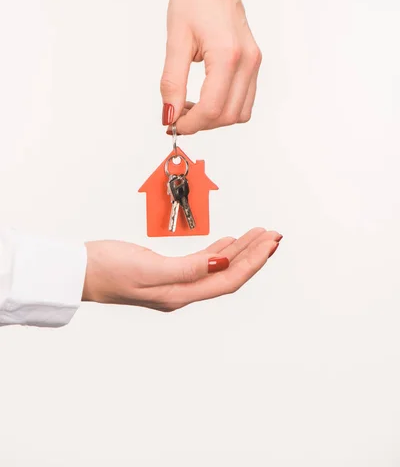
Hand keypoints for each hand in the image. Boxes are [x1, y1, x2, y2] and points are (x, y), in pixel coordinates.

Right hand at [83, 228, 280, 310]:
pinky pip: (202, 262)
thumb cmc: (106, 270)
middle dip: (254, 255)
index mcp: (180, 294)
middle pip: (228, 273)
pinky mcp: (166, 272)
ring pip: (218, 266)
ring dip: (240, 250)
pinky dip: (220, 250)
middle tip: (273, 236)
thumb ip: (187, 268)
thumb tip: (223, 262)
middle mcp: (182, 292)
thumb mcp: (147, 268)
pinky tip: (229, 241)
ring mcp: (175, 282)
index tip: (270, 243)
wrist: (79, 271)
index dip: (252, 262)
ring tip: (259, 235)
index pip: (228, 279)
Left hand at [161, 0, 261, 134]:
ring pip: (240, 112)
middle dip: (201, 123)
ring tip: (189, 106)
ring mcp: (254, 62)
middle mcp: (248, 61)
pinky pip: (245, 99)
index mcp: (228, 55)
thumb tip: (169, 115)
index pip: (213, 108)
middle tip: (176, 115)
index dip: (190, 124)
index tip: (171, 124)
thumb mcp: (176, 41)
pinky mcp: (254, 61)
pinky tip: (204, 96)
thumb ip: (172, 82)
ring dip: (215, 118)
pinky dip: (225, 107)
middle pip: (228, 116)